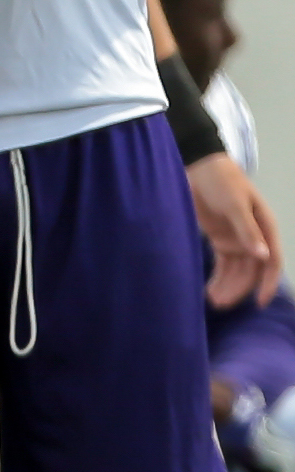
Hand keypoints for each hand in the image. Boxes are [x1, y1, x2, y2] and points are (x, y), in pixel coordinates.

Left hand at [188, 150, 282, 308]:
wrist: (199, 167)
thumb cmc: (222, 181)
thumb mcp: (235, 204)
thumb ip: (247, 230)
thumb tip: (263, 256)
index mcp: (264, 227)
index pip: (271, 260)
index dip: (267, 282)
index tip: (260, 302)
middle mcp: (253, 237)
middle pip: (251, 270)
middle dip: (239, 288)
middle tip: (222, 304)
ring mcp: (236, 239)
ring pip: (236, 270)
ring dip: (227, 286)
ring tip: (213, 301)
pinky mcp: (219, 239)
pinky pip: (223, 264)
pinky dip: (218, 277)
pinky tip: (210, 290)